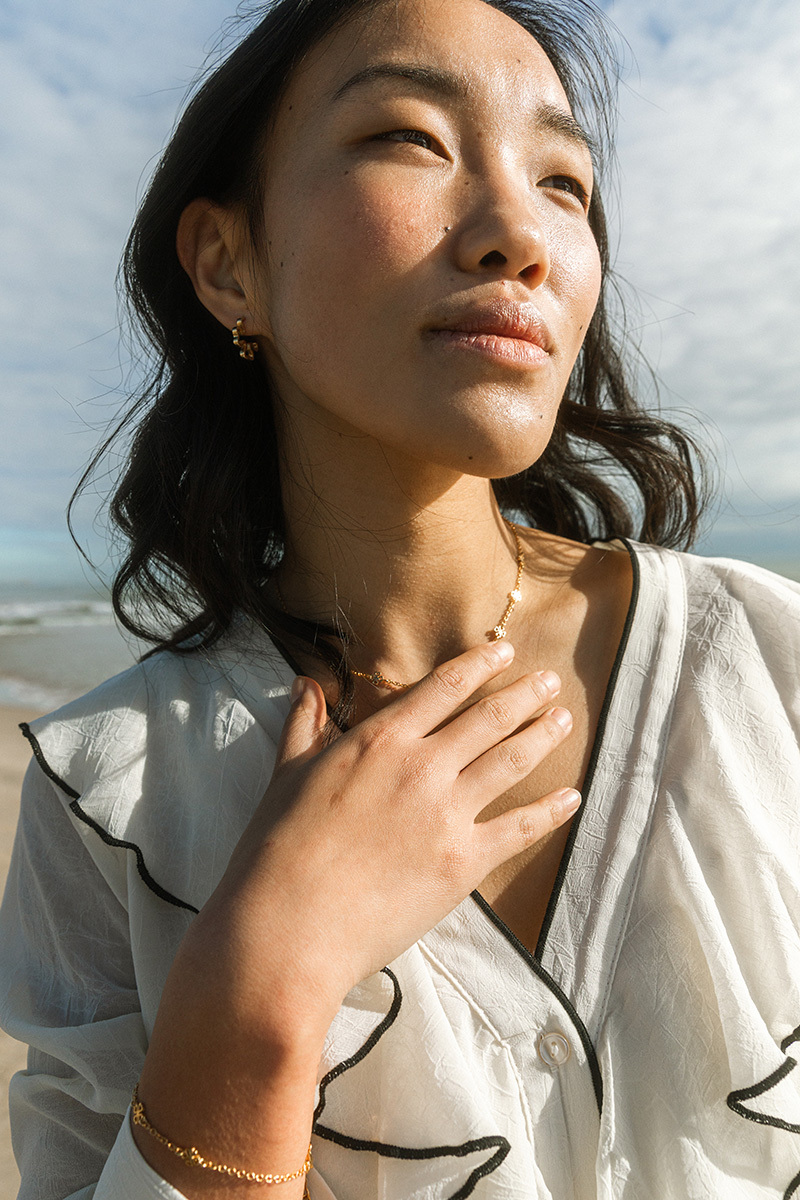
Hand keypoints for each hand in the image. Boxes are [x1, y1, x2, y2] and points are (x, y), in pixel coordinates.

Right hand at [208, 639, 577, 1024]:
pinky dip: (551, 811)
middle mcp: (422, 766)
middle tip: (548, 682)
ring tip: (564, 720)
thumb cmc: (277, 852)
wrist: (289, 927)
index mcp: (379, 739)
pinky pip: (520, 828)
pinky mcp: (463, 862)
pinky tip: (571, 797)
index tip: (504, 651)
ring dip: (543, 735)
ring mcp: (447, 813)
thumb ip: (305, 726)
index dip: (479, 665)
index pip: (443, 687)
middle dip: (525, 695)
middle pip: (488, 717)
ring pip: (511, 760)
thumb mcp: (286, 776)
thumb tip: (306, 684)